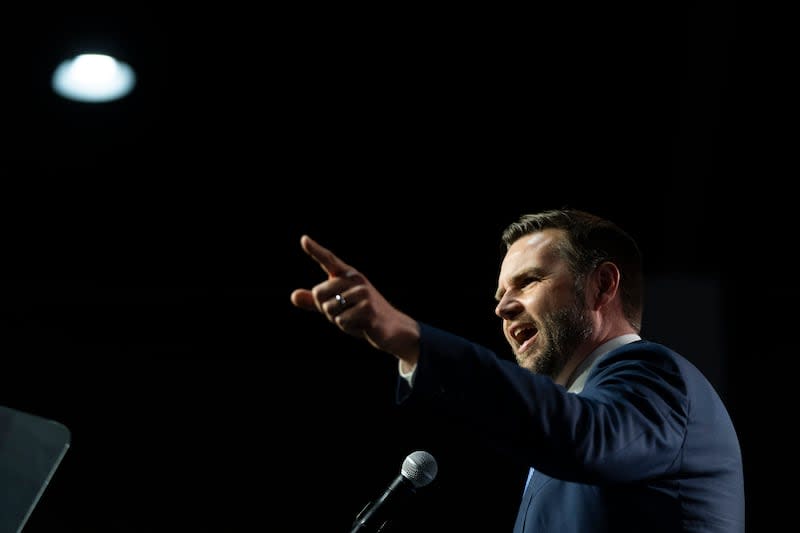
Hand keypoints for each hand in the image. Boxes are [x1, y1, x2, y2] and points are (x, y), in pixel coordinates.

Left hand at [290, 235, 419, 364]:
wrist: (391, 328)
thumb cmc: (361, 315)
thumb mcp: (336, 306)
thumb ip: (314, 302)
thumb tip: (293, 296)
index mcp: (348, 275)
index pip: (329, 260)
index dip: (315, 250)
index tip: (303, 239)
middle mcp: (355, 280)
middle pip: (318, 292)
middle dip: (325, 308)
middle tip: (345, 312)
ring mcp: (363, 293)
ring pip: (329, 308)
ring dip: (337, 319)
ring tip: (355, 318)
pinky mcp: (367, 309)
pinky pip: (341, 320)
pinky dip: (347, 327)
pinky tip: (361, 325)